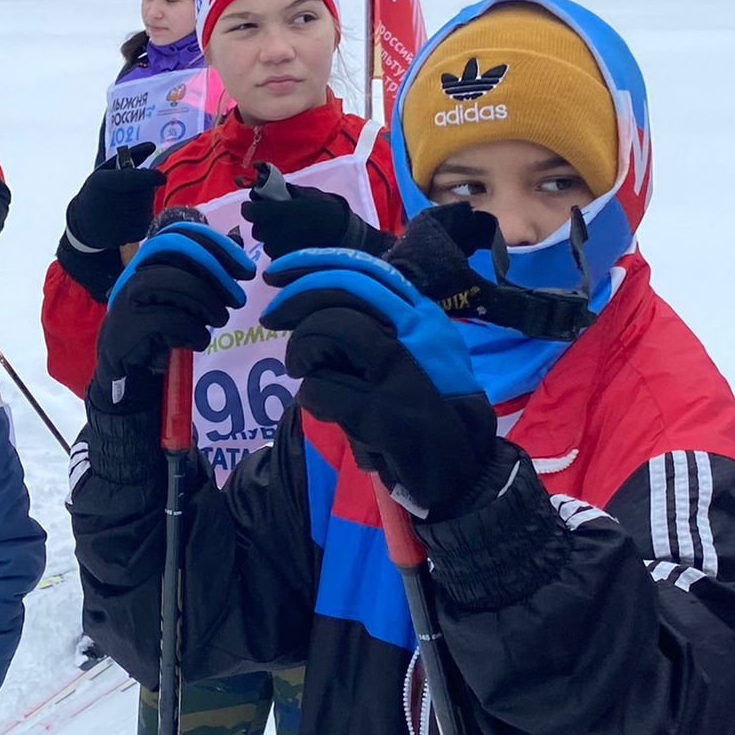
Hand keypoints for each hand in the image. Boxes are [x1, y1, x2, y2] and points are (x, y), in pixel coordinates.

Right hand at [64, 142, 166, 252]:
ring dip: (145, 203)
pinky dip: (144, 218)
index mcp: (103, 182)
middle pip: (144, 193)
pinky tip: (132, 215)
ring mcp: (117, 222)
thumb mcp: (107, 170)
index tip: (160, 177)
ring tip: (131, 202)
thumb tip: (152, 145)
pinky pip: (146, 223)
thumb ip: (130, 156)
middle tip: (134, 189)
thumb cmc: (98, 191)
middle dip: (146, 189)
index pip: (134, 179)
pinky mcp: (124, 236)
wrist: (83, 224)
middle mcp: (110, 203)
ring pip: (147, 208)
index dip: (151, 177)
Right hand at [90, 221, 253, 409]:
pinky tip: (199, 341)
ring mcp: (129, 293)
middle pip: (178, 250)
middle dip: (216, 272)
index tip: (247, 270)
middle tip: (239, 300)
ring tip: (220, 321)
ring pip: (174, 280)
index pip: (182, 233)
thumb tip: (237, 238)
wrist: (127, 363)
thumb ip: (207, 267)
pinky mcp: (128, 323)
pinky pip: (168, 318)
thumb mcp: (186, 292)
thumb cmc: (161, 323)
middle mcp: (136, 267)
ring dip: (207, 302)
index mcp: (151, 256)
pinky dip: (193, 330)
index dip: (218, 245)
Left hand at [241, 181, 390, 259]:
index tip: (255, 206)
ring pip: (265, 244)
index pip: (251, 212)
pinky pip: (275, 255)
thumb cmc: (329, 211)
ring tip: (286, 232)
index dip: (250, 209)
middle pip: (257, 230)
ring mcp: (284, 249)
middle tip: (274, 219)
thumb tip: (264, 189)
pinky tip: (292, 242)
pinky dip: (279, 249)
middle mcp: (281, 231)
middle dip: (262, 223)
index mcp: (285, 211)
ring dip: (271, 237)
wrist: (348, 235)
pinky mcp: (290, 261)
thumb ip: (284, 191)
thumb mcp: (308, 194)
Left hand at [260, 249, 498, 517]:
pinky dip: (311, 397)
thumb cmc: (435, 413)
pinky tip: (326, 409)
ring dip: (300, 351)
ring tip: (303, 370)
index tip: (279, 274)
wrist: (465, 470)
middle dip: (292, 297)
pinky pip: (320, 387)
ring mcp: (401, 370)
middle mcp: (417, 331)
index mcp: (423, 316)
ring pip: (326, 329)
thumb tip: (321, 308)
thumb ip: (384, 328)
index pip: (364, 269)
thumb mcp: (422, 355)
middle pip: (341, 288)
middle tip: (270, 318)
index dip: (312, 263)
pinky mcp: (382, 411)